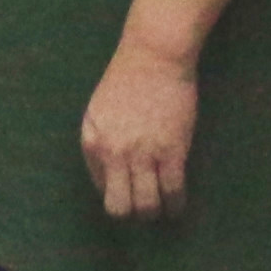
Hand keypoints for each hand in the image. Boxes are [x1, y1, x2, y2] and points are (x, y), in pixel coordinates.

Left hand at [78, 43, 197, 220]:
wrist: (153, 57)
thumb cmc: (125, 80)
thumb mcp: (98, 112)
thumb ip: (99, 143)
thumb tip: (107, 177)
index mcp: (93, 141)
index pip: (99, 186)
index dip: (115, 193)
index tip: (128, 192)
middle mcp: (114, 152)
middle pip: (119, 206)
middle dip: (131, 213)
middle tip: (142, 208)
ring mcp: (143, 153)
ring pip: (147, 205)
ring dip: (155, 212)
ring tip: (161, 209)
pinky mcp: (171, 151)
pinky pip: (173, 191)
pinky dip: (176, 205)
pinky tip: (178, 206)